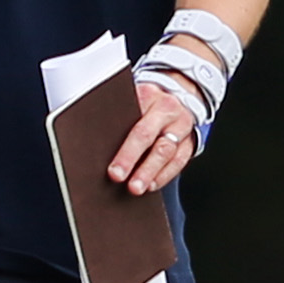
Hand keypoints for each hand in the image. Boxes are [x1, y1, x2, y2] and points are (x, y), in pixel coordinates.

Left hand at [107, 69, 208, 194]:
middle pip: (148, 135)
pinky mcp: (189, 142)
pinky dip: (164, 175)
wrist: (178, 98)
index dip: (121, 144)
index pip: (132, 120)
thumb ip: (118, 114)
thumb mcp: (132, 98)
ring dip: (150, 172)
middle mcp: (167, 109)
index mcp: (148, 95)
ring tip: (135, 188)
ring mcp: (181, 126)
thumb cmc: (145, 103)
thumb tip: (94, 139)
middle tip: (117, 177)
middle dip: (131, 158)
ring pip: (166, 151)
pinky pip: (179, 161)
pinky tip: (151, 185)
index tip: (110, 164)